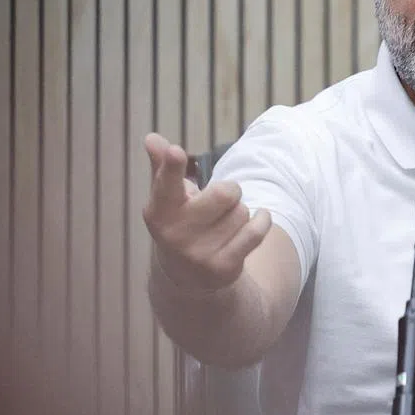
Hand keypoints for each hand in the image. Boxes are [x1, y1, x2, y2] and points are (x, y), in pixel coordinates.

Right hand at [142, 133, 271, 291]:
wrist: (187, 276)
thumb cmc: (180, 221)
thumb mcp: (167, 196)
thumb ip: (162, 165)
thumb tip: (151, 138)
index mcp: (158, 210)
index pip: (167, 183)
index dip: (172, 166)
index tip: (176, 151)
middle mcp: (175, 234)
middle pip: (226, 192)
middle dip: (230, 191)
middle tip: (219, 201)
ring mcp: (198, 254)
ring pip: (242, 211)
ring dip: (240, 212)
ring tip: (223, 223)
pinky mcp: (223, 268)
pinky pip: (256, 232)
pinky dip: (262, 220)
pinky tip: (259, 219)